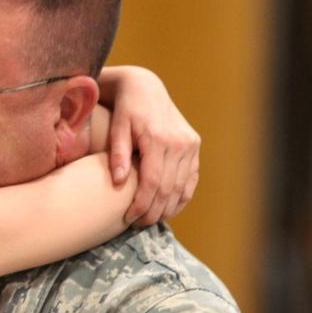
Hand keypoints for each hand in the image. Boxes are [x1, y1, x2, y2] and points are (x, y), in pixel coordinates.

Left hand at [99, 66, 199, 225]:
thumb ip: (118, 153)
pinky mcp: (194, 146)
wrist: (144, 88)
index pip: (152, 182)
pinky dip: (181, 197)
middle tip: (137, 225)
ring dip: (168, 208)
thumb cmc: (125, 110)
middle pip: (168, 188)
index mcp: (160, 139)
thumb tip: (119, 181)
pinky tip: (168, 209)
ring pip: (182, 186)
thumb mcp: (117, 127)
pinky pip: (191, 179)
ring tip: (150, 220)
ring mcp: (190, 145)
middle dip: (153, 211)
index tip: (128, 218)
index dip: (141, 204)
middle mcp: (180, 143)